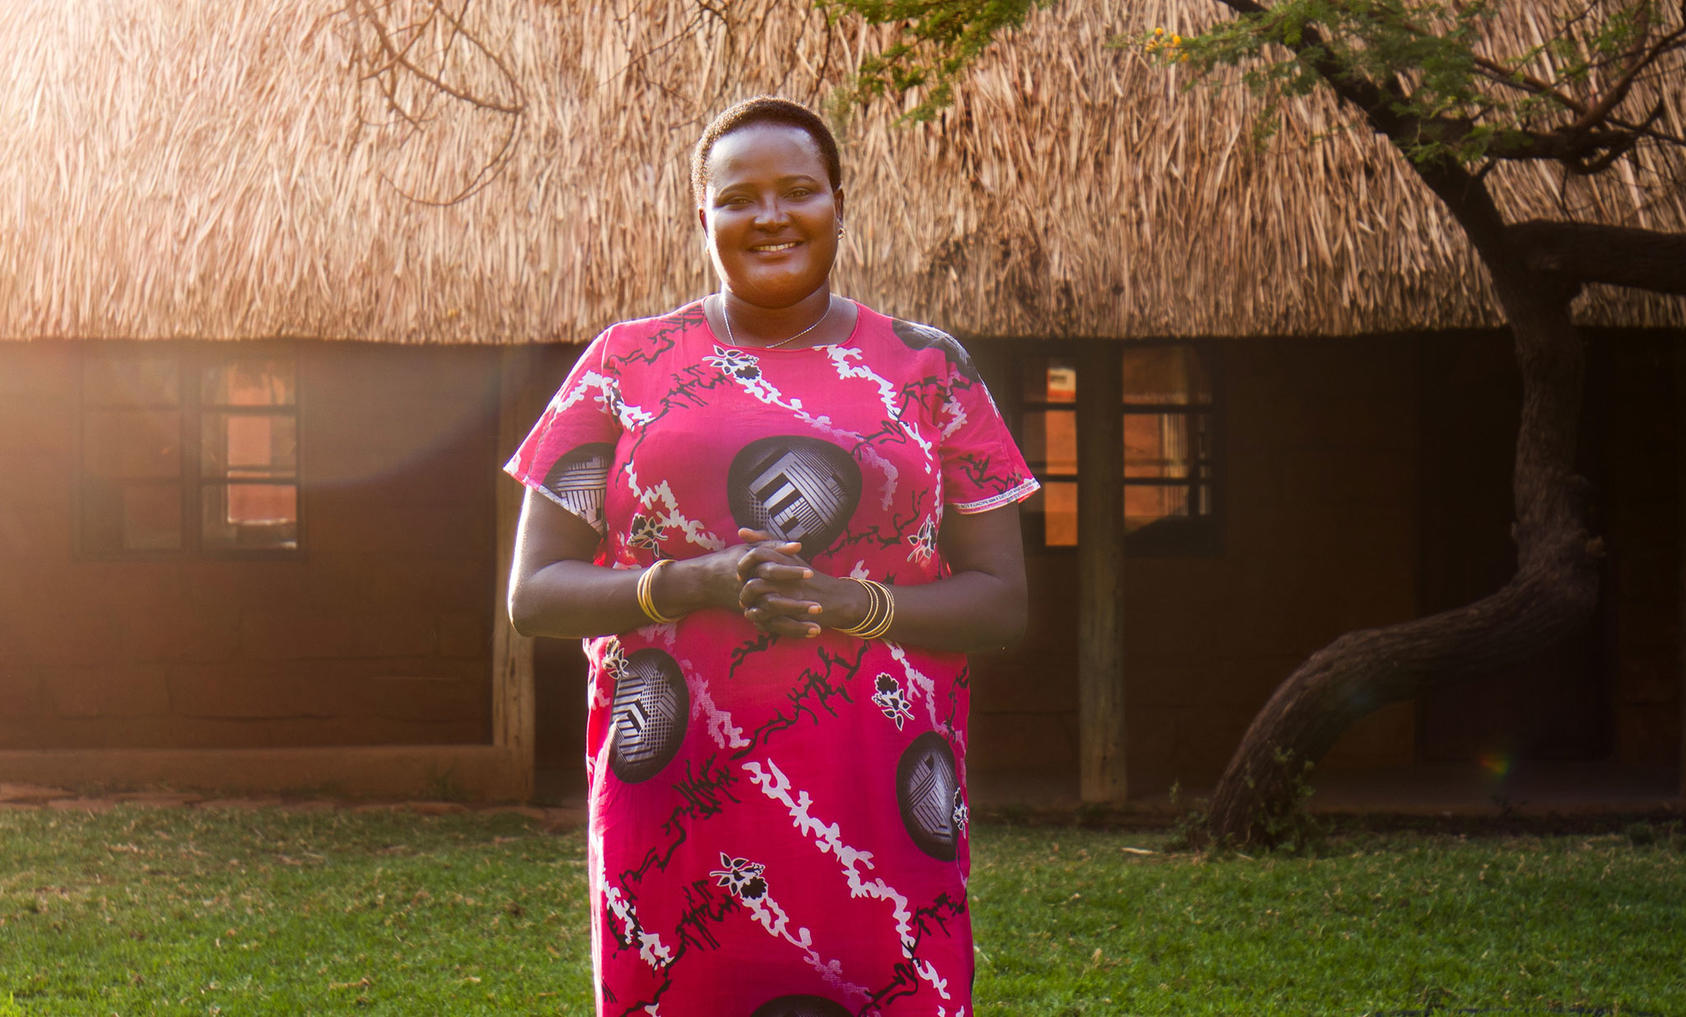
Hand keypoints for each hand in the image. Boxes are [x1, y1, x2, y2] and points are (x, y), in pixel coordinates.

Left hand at [734, 528, 876, 638]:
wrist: (837, 598)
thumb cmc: (809, 575)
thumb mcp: (789, 555)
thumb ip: (765, 541)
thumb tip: (741, 531)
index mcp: (784, 559)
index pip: (755, 556)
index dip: (744, 567)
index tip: (742, 576)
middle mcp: (787, 576)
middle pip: (754, 584)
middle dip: (745, 594)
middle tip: (744, 598)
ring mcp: (791, 596)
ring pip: (760, 604)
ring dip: (751, 610)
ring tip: (751, 610)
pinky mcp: (796, 614)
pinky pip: (770, 621)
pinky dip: (761, 622)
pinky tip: (759, 620)